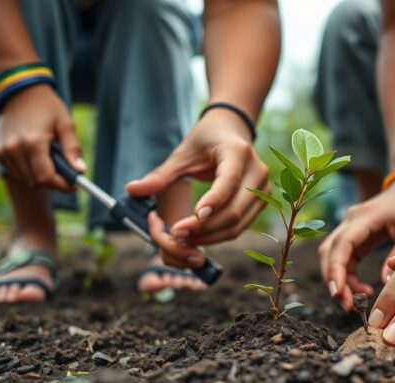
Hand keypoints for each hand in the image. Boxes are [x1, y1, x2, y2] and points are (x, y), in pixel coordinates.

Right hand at [0, 84, 85, 189]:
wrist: (20, 91)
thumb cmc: (47, 106)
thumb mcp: (65, 124)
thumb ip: (73, 149)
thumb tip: (81, 171)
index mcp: (33, 143)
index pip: (46, 178)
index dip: (63, 185)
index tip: (75, 185)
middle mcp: (14, 149)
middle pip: (36, 182)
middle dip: (54, 182)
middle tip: (66, 174)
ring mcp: (3, 151)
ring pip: (25, 179)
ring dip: (40, 177)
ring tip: (52, 160)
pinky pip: (16, 171)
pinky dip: (28, 171)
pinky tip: (37, 156)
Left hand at [126, 108, 268, 265]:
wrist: (231, 132)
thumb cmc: (205, 141)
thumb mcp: (181, 154)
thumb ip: (160, 175)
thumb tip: (131, 190)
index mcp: (238, 153)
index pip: (228, 183)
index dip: (212, 203)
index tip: (192, 218)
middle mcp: (257, 172)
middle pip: (234, 211)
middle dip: (205, 228)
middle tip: (176, 235)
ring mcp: (263, 189)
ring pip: (239, 224)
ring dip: (210, 237)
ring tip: (183, 240)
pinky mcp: (261, 202)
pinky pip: (241, 226)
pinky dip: (218, 235)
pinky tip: (198, 236)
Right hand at [318, 177, 394, 310]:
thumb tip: (387, 284)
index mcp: (368, 216)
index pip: (343, 243)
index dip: (337, 269)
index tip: (339, 292)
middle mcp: (352, 219)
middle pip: (330, 251)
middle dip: (333, 280)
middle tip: (347, 305)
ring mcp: (350, 226)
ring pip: (332, 255)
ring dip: (338, 280)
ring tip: (353, 303)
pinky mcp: (353, 235)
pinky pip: (342, 257)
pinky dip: (347, 276)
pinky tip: (362, 290)